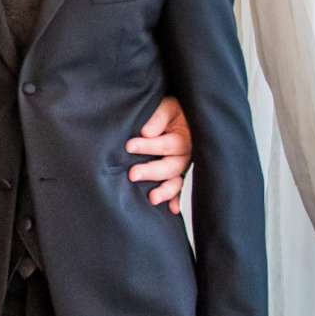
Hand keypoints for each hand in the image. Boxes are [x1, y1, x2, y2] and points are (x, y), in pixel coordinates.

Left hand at [127, 92, 191, 212]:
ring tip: (152, 198)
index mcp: (183, 135)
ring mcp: (182, 166)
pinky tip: (172, 210)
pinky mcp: (178, 174)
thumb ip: (158, 117)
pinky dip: (175, 199)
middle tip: (132, 174)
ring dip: (165, 190)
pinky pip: (179, 189)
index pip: (166, 144)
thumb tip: (146, 133)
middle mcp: (185, 153)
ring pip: (175, 180)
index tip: (129, 146)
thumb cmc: (170, 110)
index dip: (148, 146)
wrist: (181, 113)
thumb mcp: (167, 106)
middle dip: (152, 171)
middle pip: (171, 165)